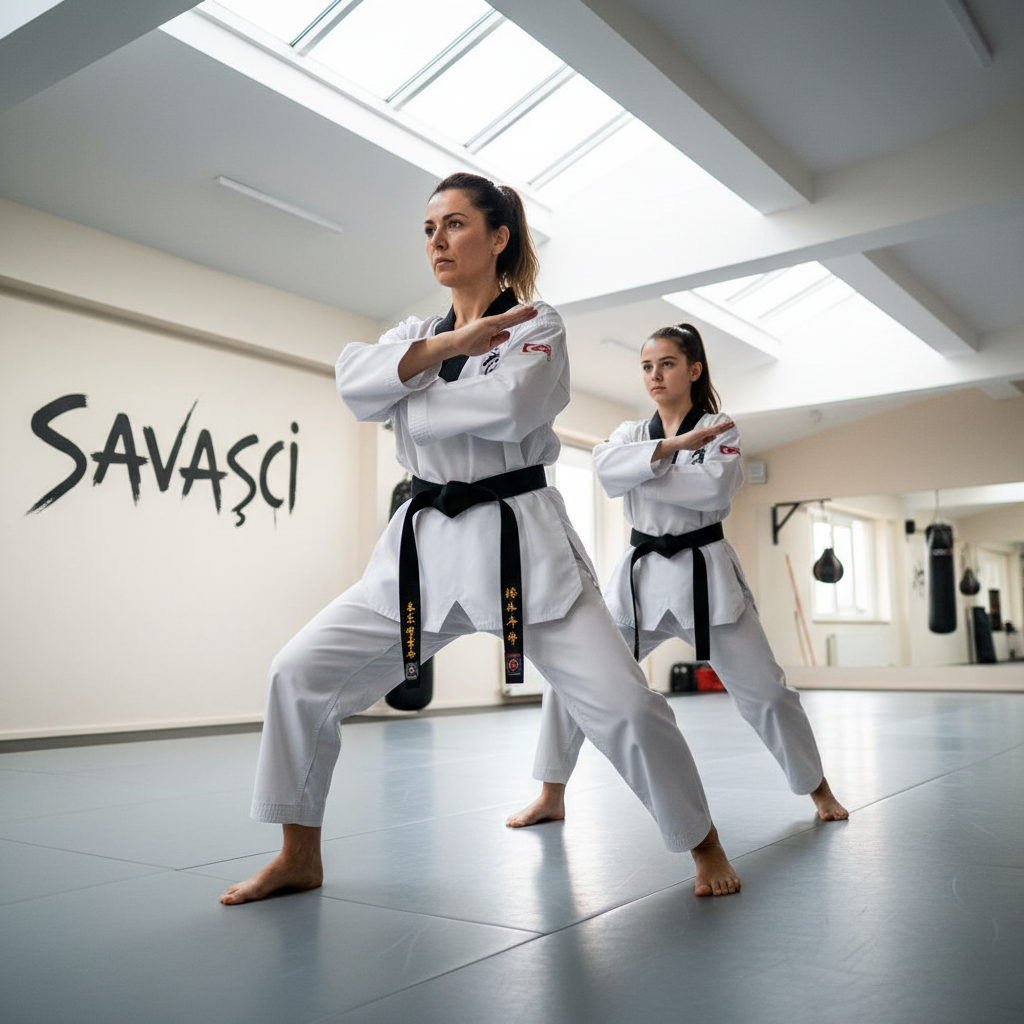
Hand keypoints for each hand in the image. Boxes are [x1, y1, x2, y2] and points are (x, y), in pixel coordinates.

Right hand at [398, 305, 537, 382]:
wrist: (457, 344)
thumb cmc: (469, 345)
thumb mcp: (488, 345)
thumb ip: (498, 339)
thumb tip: (508, 334)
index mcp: (494, 328)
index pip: (510, 323)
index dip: (521, 319)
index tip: (531, 315)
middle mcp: (494, 323)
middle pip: (512, 318)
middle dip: (525, 314)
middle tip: (536, 310)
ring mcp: (492, 322)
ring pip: (511, 317)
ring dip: (522, 313)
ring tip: (533, 309)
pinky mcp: (489, 323)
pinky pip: (505, 319)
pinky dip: (515, 315)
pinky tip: (524, 312)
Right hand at [674, 420, 734, 450]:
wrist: (678, 443)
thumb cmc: (687, 443)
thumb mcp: (700, 444)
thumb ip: (707, 440)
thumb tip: (715, 437)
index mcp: (705, 433)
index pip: (717, 430)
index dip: (724, 428)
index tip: (730, 425)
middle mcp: (704, 430)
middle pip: (718, 428)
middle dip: (726, 425)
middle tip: (734, 422)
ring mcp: (703, 431)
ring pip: (716, 428)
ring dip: (724, 425)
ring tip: (731, 423)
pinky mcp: (700, 432)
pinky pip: (711, 430)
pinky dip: (717, 428)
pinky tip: (722, 426)